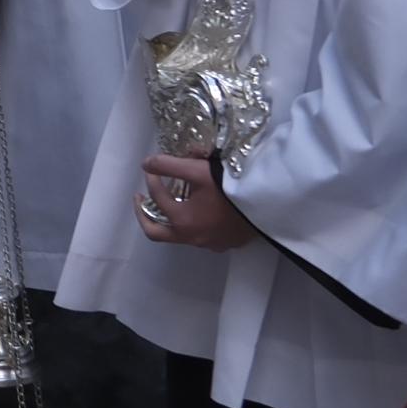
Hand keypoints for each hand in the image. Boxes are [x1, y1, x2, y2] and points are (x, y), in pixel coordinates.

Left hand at [135, 152, 251, 250]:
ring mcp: (210, 244)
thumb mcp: (197, 170)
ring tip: (171, 201)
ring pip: (179, 235)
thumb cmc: (230, 187)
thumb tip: (146, 164)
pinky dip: (192, 224)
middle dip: (143, 215)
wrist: (267, 202)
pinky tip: (198, 211)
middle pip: (156, 232)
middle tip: (139, 199)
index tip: (152, 167)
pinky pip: (201, 236)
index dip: (151, 178)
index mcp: (181, 221)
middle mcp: (192, 238)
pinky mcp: (226, 244)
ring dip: (170, 219)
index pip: (157, 197)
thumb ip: (169, 165)